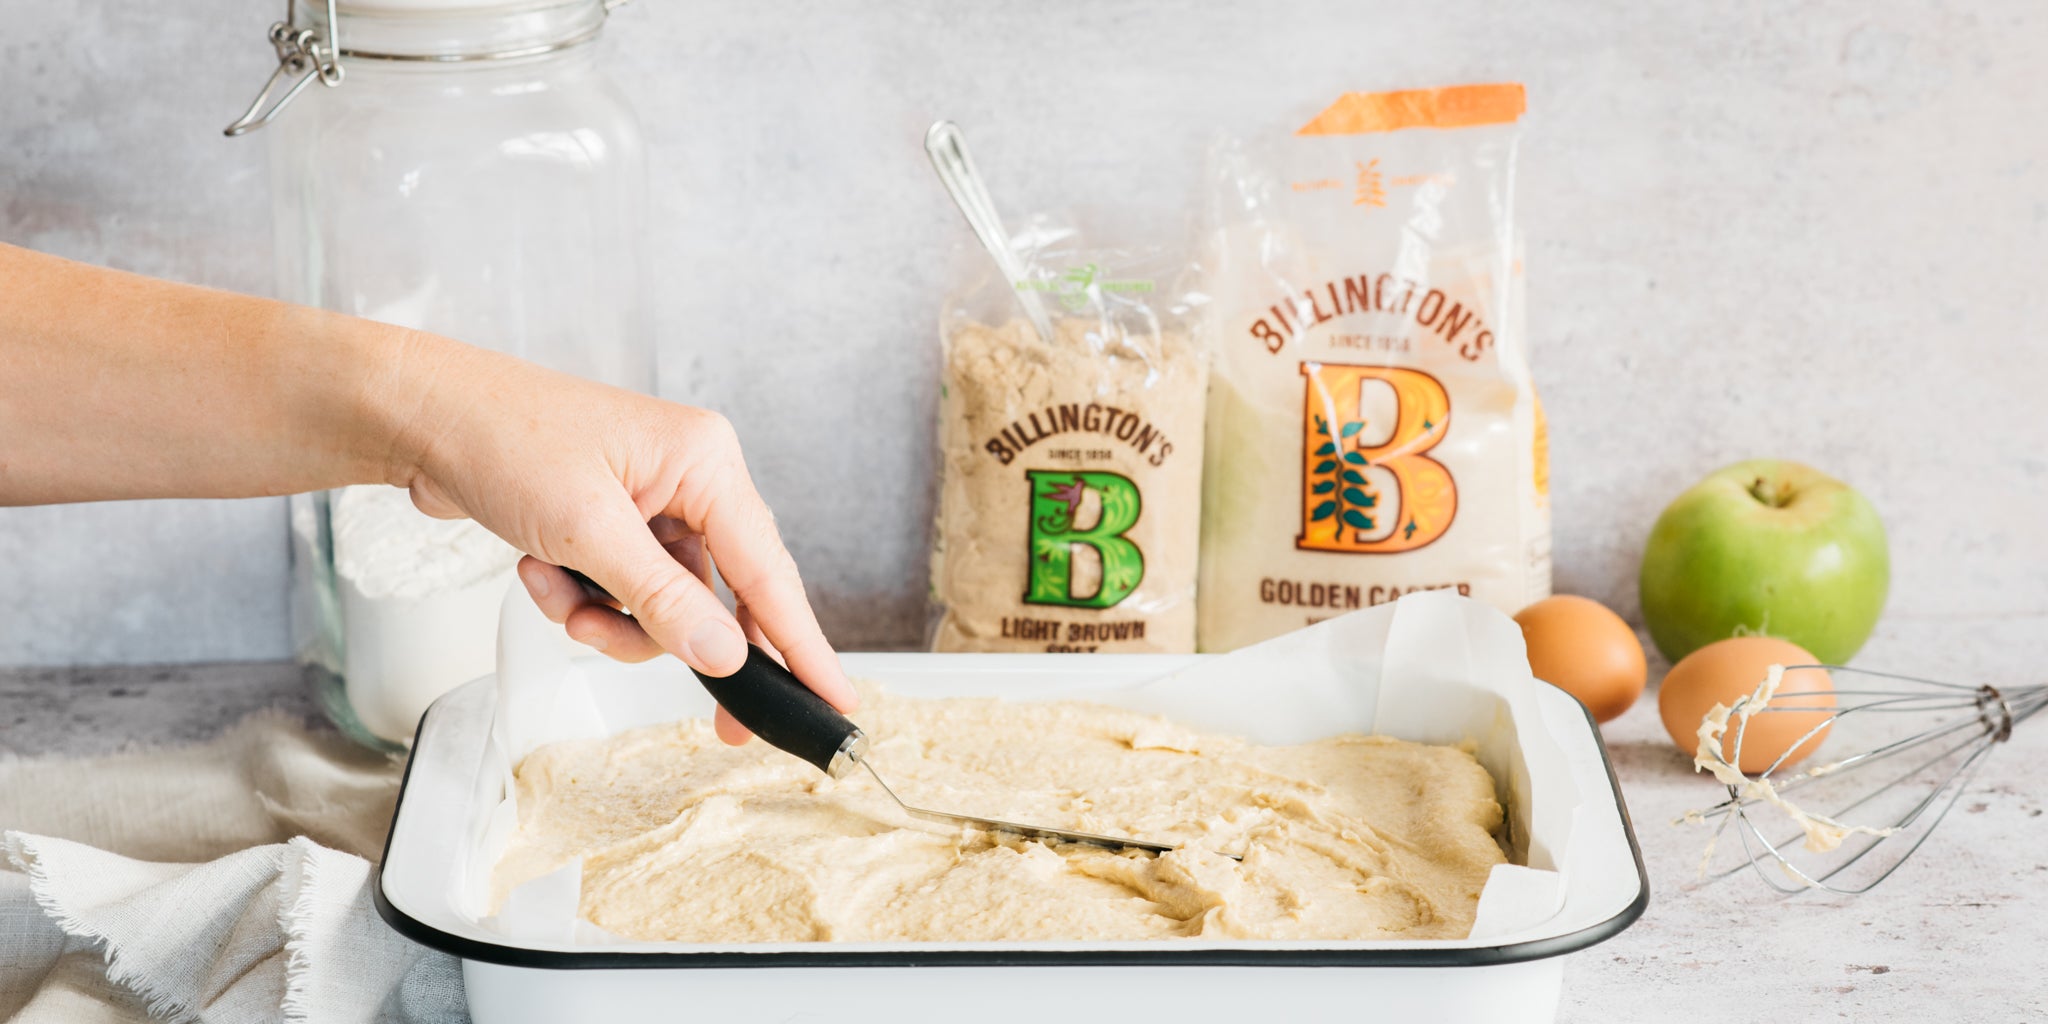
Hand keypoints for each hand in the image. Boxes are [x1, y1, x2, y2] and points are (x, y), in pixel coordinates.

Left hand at [382, 336, 854, 743]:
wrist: (421, 416)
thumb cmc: (502, 439)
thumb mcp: (587, 531)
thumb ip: (662, 600)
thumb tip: (726, 656)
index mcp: (706, 461)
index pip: (771, 572)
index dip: (804, 645)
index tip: (838, 700)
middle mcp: (691, 479)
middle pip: (721, 597)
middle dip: (676, 641)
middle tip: (716, 724)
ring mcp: (652, 504)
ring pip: (665, 607)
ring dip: (610, 622)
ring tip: (559, 601)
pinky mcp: (614, 524)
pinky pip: (623, 595)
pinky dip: (582, 601)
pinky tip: (539, 574)